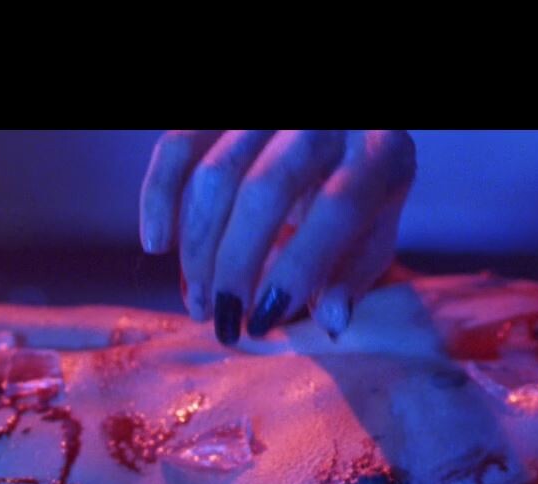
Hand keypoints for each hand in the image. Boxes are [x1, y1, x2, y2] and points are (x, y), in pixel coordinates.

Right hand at [139, 130, 416, 344]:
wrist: (349, 122)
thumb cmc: (364, 185)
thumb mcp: (378, 226)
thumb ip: (354, 271)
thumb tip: (331, 323)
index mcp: (379, 153)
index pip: (337, 209)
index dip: (297, 270)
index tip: (264, 322)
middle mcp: (324, 120)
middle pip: (265, 190)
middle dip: (236, 265)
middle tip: (224, 321)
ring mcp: (267, 110)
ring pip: (216, 173)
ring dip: (198, 246)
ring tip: (200, 303)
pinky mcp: (223, 107)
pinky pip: (179, 143)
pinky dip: (159, 194)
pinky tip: (157, 245)